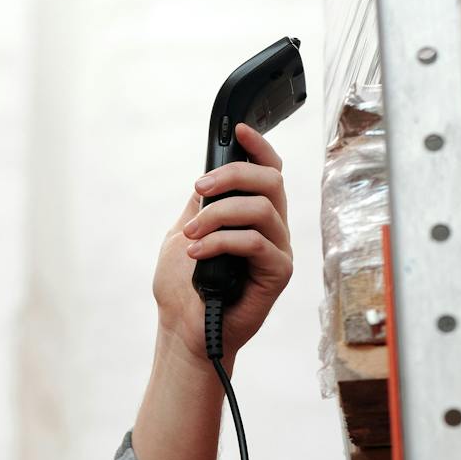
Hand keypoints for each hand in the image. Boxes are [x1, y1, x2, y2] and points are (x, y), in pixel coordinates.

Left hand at [151, 122, 292, 363]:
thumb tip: (209, 175)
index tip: (238, 129)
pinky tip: (198, 253)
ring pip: (262, 208)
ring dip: (218, 214)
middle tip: (200, 190)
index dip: (259, 147)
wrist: (183, 330)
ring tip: (191, 234)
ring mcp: (277, 249)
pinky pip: (256, 242)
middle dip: (232, 176)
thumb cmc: (183, 287)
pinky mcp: (277, 273)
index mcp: (251, 215)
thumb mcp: (185, 232)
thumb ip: (201, 205)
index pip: (268, 171)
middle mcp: (271, 228)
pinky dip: (221, 242)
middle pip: (271, 180)